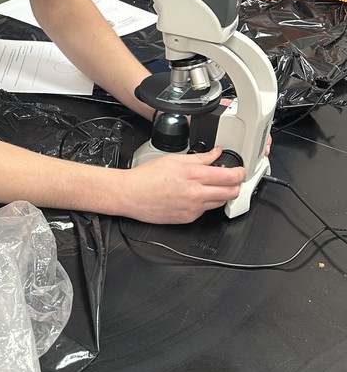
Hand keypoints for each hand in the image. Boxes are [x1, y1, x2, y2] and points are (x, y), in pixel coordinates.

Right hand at [123, 147, 244, 223]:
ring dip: (221, 194)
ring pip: (220, 203)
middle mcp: (196, 193)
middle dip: (235, 185)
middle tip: (231, 180)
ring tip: (212, 187)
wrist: (131, 195)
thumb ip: (200, 157)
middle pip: (231, 192)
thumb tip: (215, 153)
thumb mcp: (174, 159)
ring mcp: (193, 208)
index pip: (230, 177)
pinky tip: (195, 196)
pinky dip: (205, 203)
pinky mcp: (188, 218)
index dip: (240, 173)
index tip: (240, 170)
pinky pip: (205, 211)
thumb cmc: (147, 177)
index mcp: (194, 175)